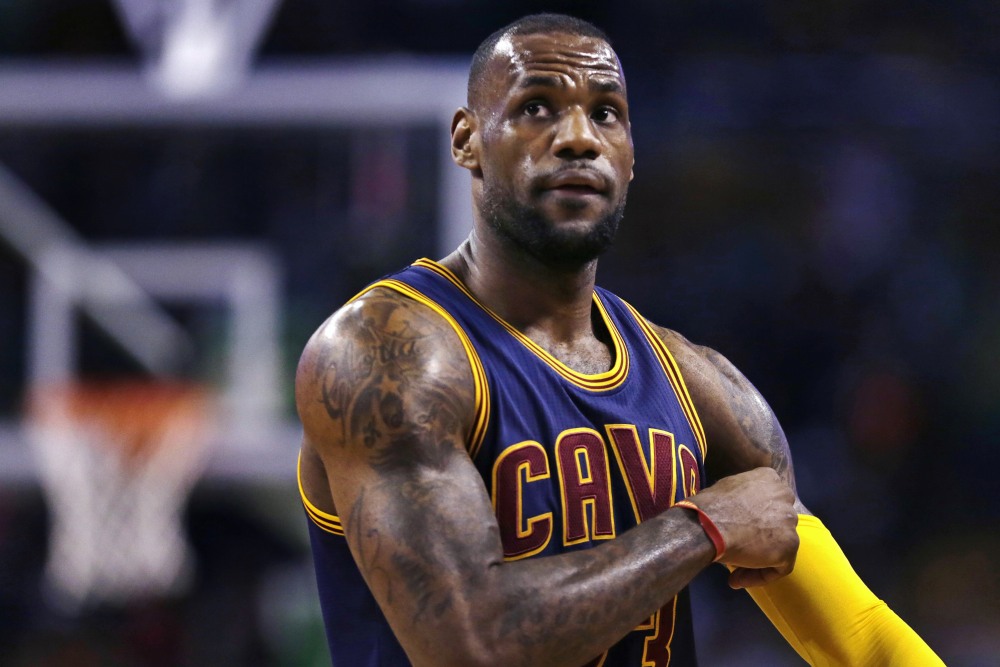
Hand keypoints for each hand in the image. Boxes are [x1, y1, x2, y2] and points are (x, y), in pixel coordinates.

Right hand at [683, 467, 797, 588]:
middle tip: (739, 550)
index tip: (739, 531)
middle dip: (760, 540)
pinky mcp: (790, 545)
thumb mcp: (726, 489)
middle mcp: (785, 495)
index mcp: (769, 477)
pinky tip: (736, 579)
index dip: (755, 520)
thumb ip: (743, 497)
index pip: (770, 501)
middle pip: (778, 522)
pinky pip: (780, 567)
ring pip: (780, 546)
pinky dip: (760, 576)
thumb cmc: (707, 507)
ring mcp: (790, 521)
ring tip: (734, 572)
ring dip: (759, 560)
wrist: (707, 526)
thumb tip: (739, 513)